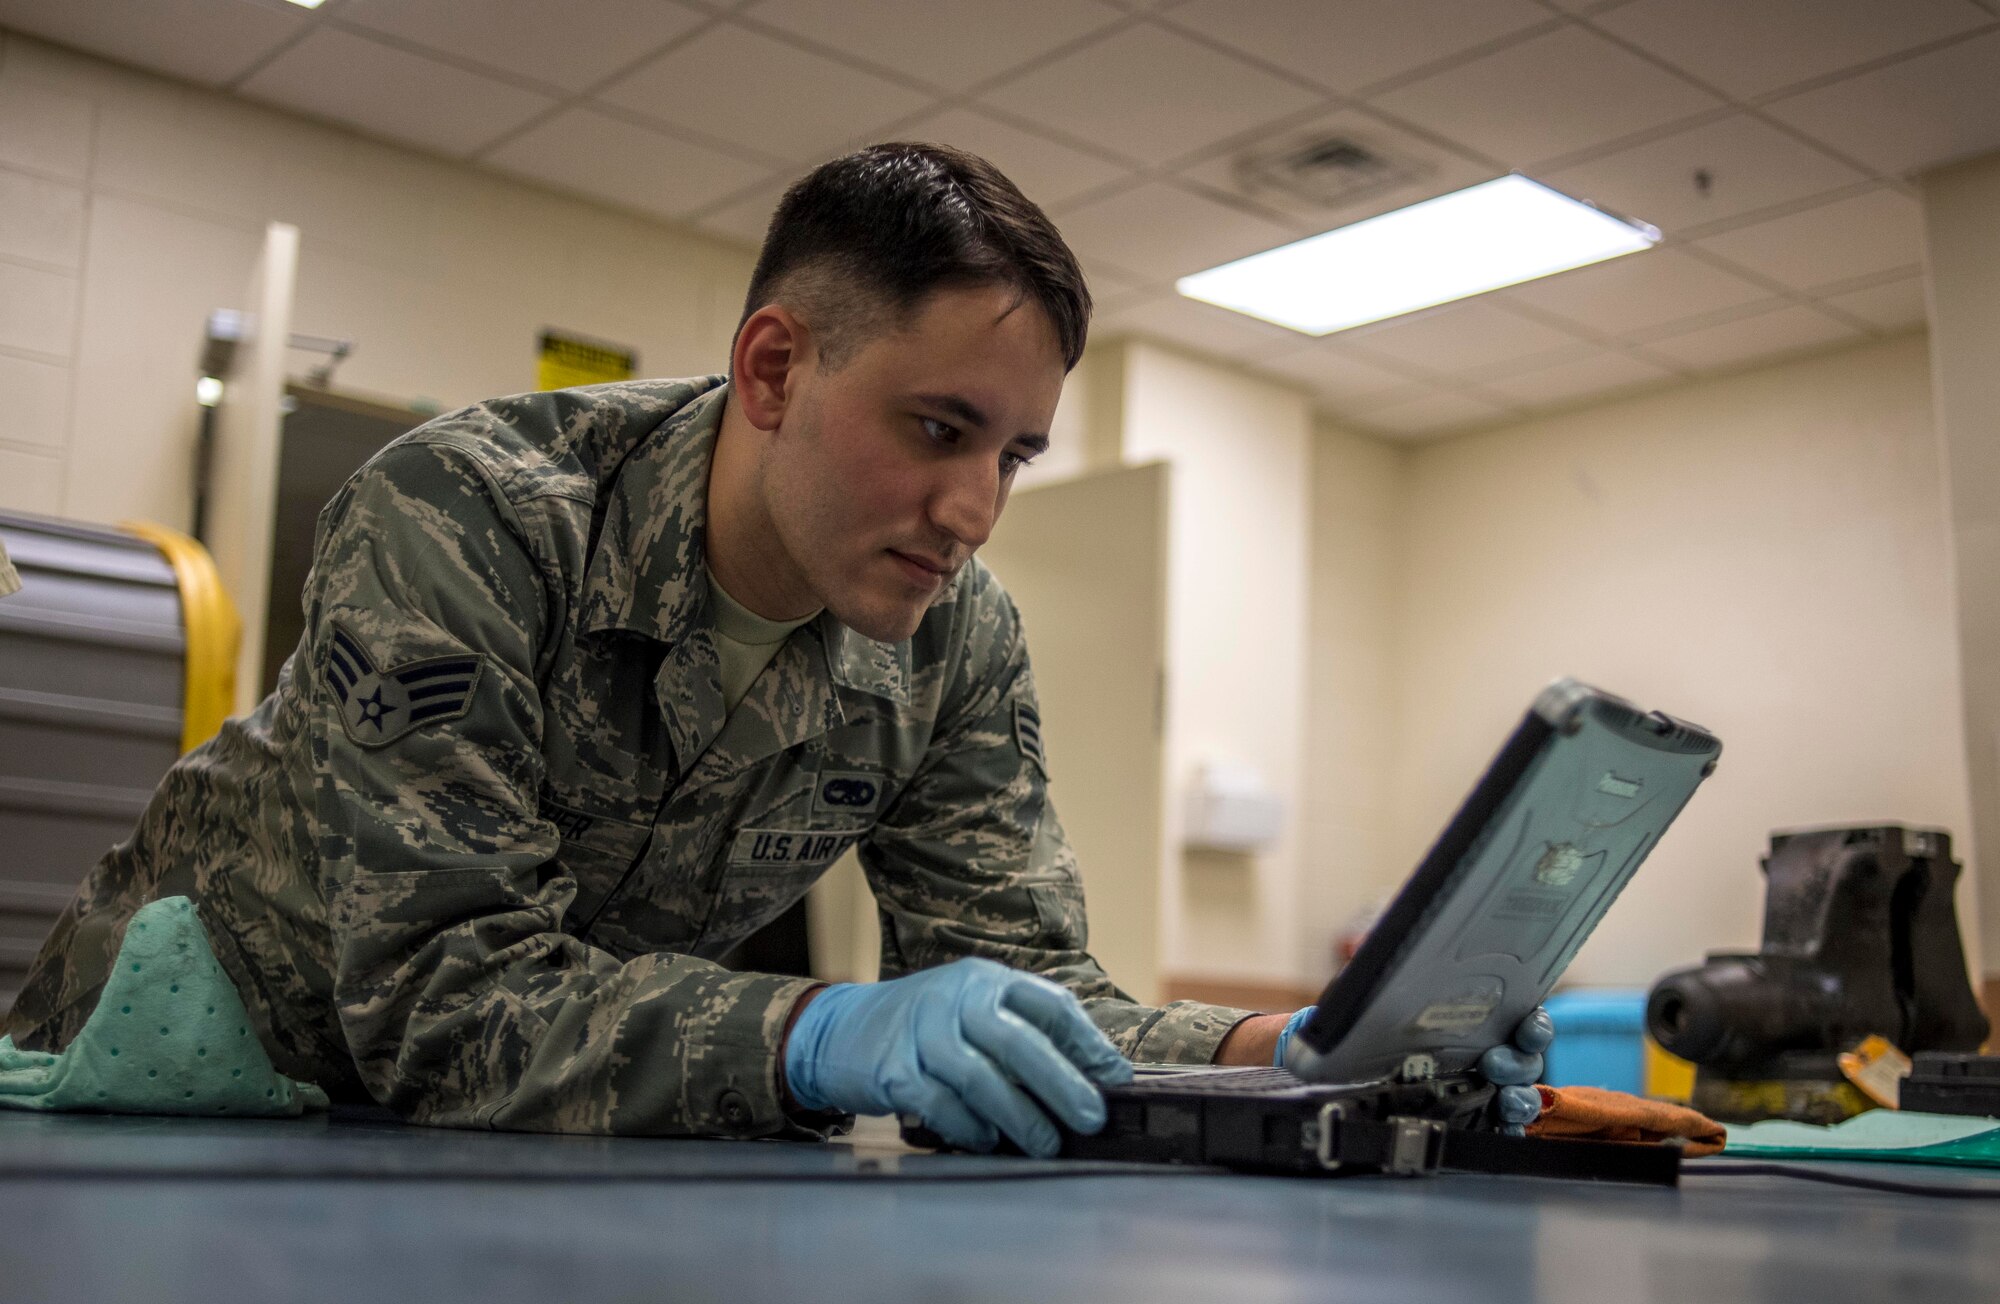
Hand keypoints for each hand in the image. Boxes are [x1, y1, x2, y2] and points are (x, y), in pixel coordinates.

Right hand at [781, 957, 1132, 1157]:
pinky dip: (969, 1127)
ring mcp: (920, 1031)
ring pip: (979, 1077)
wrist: (840, 1031)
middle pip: (1017, 1041)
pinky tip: (987, 1140)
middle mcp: (954, 997)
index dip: (1087, 1042)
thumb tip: (1092, 1075)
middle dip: (1061, 1083)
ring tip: (1046, 1143)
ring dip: (1019, 1116)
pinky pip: (940, 1104)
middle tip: (1092, 1118)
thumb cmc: (926, 1027)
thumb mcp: (972, 1011)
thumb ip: (1023, 1033)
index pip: (1048, 1004)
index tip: (1116, 1077)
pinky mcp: (892, 1068)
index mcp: (985, 980)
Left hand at [1270, 1004, 1553, 1133]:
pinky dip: (1511, 1129)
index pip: (1522, 1018)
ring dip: (1521, 1097)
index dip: (1534, 1022)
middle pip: (1526, 1058)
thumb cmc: (1374, 1040)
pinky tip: (1502, 1127)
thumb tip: (1341, 993)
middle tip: (1491, 1062)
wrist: (1358, 1090)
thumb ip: (1374, 1001)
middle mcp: (1494, 1056)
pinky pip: (1509, 1129)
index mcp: (1479, 1023)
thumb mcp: (1373, 1014)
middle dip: (1518, 1060)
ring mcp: (1492, 1092)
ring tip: (1504, 1100)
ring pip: (1524, 1094)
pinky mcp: (1483, 1125)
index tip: (1528, 1022)